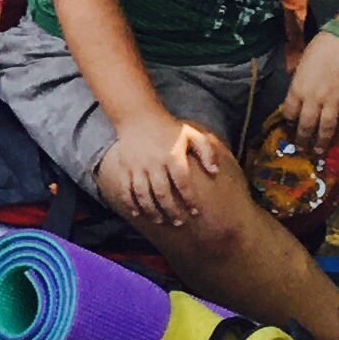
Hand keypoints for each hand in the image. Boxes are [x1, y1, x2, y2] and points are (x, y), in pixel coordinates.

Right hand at [101, 107, 230, 232]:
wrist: (138, 116)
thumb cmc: (169, 128)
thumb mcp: (192, 134)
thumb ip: (207, 151)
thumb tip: (214, 171)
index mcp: (173, 156)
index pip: (183, 184)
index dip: (189, 200)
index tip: (195, 212)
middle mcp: (154, 163)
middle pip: (163, 194)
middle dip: (172, 211)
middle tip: (179, 222)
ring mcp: (137, 167)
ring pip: (144, 195)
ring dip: (152, 211)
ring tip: (160, 220)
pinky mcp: (124, 168)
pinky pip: (125, 190)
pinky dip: (130, 204)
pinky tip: (138, 214)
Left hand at [278, 30, 338, 153]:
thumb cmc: (319, 50)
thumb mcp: (300, 66)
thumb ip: (297, 84)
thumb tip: (295, 97)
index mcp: (297, 89)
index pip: (289, 113)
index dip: (288, 124)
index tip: (289, 130)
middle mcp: (314, 98)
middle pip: (306, 125)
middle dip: (302, 140)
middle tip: (301, 149)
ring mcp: (334, 100)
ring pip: (327, 127)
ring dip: (322, 141)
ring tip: (319, 151)